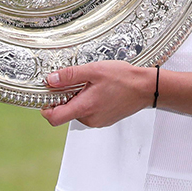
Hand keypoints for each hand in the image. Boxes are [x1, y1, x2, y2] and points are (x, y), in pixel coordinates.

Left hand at [40, 61, 155, 128]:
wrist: (146, 88)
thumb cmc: (124, 79)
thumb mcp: (94, 70)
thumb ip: (70, 75)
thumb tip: (51, 80)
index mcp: (84, 108)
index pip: (54, 118)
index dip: (45, 108)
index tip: (47, 95)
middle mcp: (90, 119)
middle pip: (65, 113)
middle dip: (66, 98)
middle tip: (76, 81)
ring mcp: (98, 121)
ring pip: (78, 112)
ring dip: (79, 99)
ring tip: (92, 84)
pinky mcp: (105, 120)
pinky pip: (89, 112)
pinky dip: (89, 102)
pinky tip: (100, 90)